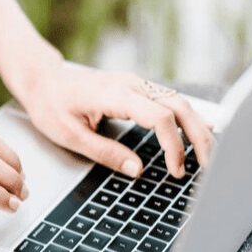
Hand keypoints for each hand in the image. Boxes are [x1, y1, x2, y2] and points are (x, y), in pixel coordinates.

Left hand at [22, 64, 214, 178]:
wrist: (42, 80)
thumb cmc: (50, 106)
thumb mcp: (70, 135)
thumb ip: (104, 152)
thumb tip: (136, 170)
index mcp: (115, 94)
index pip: (160, 117)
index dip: (174, 145)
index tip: (176, 169)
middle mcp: (131, 84)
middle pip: (179, 106)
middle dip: (198, 136)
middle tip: (208, 166)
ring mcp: (135, 83)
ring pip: (177, 101)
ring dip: (196, 127)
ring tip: (207, 155)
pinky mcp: (135, 88)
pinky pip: (167, 100)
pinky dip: (185, 117)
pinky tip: (199, 130)